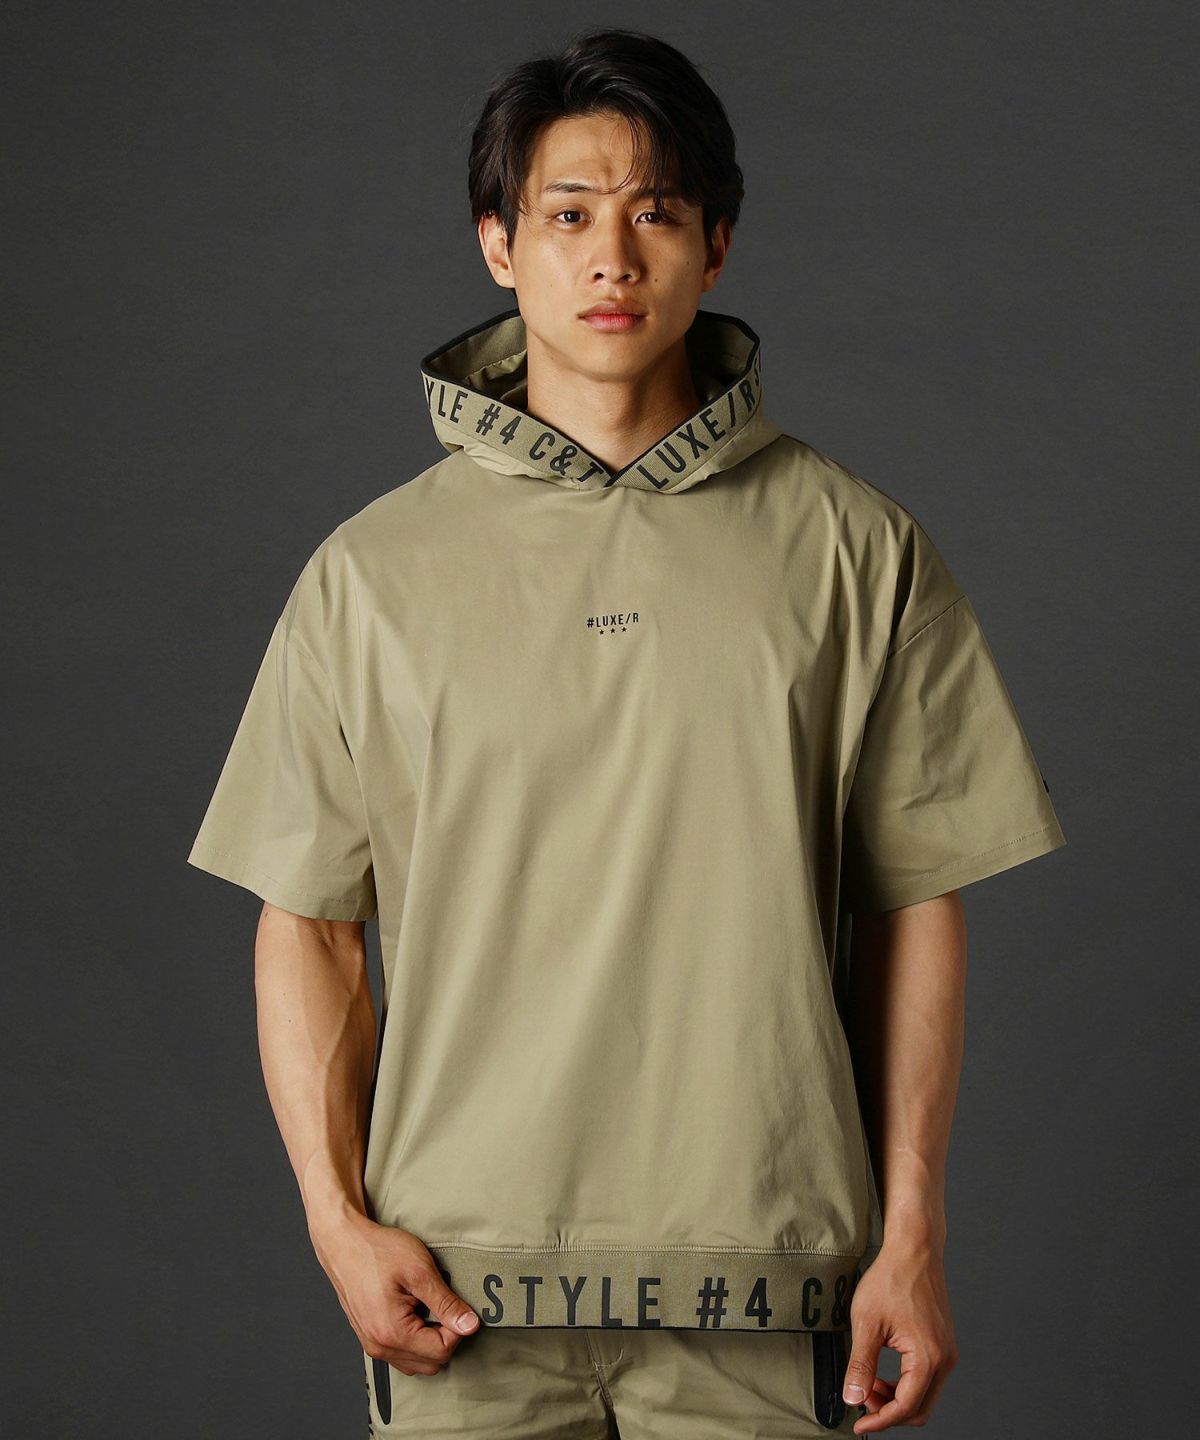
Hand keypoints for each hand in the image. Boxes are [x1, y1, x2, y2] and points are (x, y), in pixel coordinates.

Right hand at [311, 1213, 480, 1374]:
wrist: (344, 1242)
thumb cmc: (377, 1251)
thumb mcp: (420, 1271)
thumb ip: (446, 1303)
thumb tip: (470, 1326)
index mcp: (392, 1333)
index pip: (442, 1351)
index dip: (457, 1328)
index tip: (455, 1305)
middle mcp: (379, 1346)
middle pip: (431, 1362)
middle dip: (444, 1337)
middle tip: (441, 1304)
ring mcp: (372, 1344)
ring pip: (416, 1362)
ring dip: (429, 1340)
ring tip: (425, 1305)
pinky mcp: (369, 1337)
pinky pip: (401, 1353)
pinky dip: (414, 1339)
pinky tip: (413, 1310)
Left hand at [841, 1239, 957, 1431]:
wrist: (914, 1249)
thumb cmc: (892, 1278)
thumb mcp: (867, 1323)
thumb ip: (861, 1365)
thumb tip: (854, 1399)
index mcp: (929, 1357)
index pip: (906, 1407)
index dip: (880, 1421)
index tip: (859, 1425)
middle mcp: (945, 1359)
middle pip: (919, 1408)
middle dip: (888, 1411)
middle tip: (861, 1398)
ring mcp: (947, 1352)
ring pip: (923, 1395)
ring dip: (895, 1397)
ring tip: (868, 1380)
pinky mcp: (943, 1345)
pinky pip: (926, 1378)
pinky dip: (905, 1383)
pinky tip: (882, 1371)